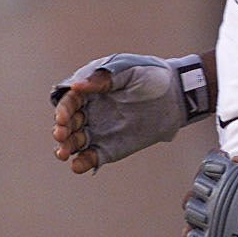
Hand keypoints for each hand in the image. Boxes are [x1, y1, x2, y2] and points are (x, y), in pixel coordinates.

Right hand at [50, 53, 211, 172]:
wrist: (177, 95)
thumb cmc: (152, 77)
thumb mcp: (128, 71)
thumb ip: (103, 79)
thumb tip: (76, 85)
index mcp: (92, 92)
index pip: (70, 102)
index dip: (63, 110)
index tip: (62, 117)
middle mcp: (92, 112)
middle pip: (67, 123)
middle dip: (60, 129)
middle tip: (61, 134)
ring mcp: (100, 131)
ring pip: (74, 142)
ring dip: (66, 147)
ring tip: (64, 152)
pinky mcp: (110, 148)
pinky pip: (91, 158)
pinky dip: (81, 163)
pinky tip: (77, 165)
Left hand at [183, 149, 237, 236]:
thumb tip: (237, 159)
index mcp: (232, 176)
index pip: (209, 162)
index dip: (215, 159)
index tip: (222, 161)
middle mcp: (216, 197)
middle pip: (197, 186)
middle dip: (206, 182)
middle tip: (218, 186)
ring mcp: (211, 222)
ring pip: (191, 209)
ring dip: (199, 205)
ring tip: (212, 208)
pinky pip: (190, 236)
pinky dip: (194, 230)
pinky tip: (205, 228)